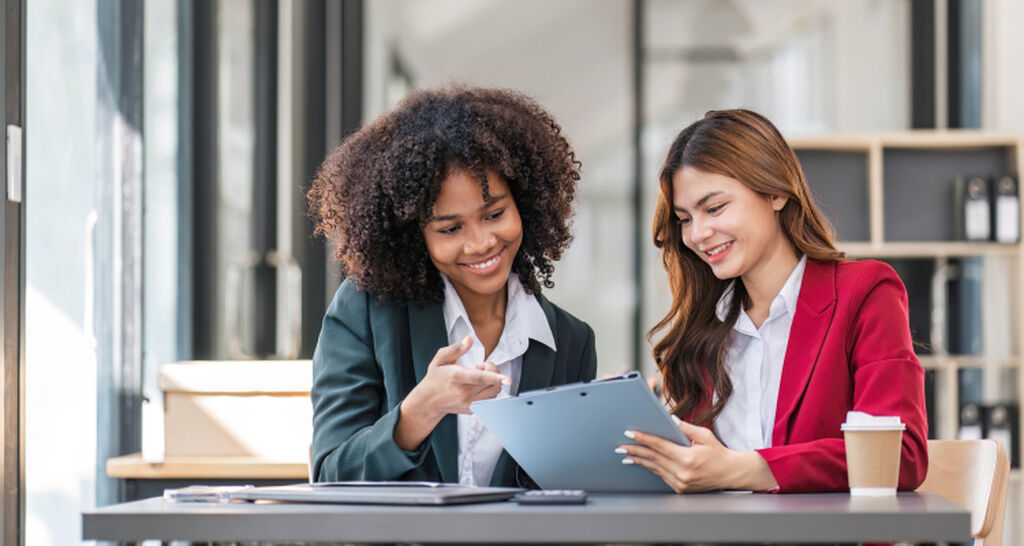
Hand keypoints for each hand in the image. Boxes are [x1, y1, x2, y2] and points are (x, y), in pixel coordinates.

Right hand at [394, 337, 509, 449]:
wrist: (428, 401)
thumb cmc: (435, 378)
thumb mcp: (441, 359)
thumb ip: (456, 348)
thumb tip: (469, 340)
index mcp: (456, 377)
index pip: (479, 378)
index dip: (495, 377)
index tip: (507, 379)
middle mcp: (464, 392)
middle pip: (492, 384)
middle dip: (492, 371)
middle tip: (481, 366)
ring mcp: (469, 403)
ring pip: (494, 393)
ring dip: (493, 382)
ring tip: (479, 377)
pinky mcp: (472, 409)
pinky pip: (489, 400)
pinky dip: (489, 390)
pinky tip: (478, 386)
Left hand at [617, 420, 777, 492]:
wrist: (730, 474)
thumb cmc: (718, 453)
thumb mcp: (704, 436)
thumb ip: (685, 427)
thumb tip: (669, 418)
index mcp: (688, 458)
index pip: (659, 446)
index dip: (643, 439)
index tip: (629, 433)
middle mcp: (682, 472)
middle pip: (652, 458)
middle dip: (634, 450)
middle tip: (620, 446)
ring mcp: (680, 483)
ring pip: (654, 468)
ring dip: (638, 460)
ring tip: (625, 455)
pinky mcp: (680, 488)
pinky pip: (661, 476)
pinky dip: (650, 468)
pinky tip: (641, 463)